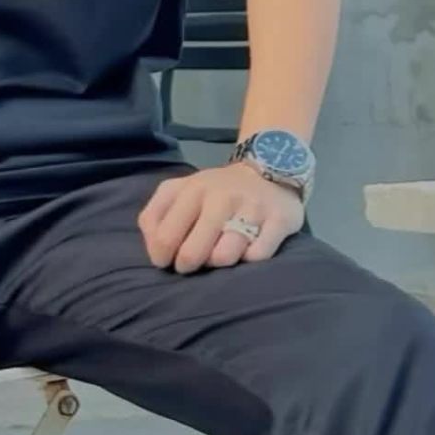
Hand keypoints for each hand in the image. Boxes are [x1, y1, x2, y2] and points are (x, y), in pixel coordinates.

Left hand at [138, 163, 303, 273]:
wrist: (268, 168)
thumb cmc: (216, 191)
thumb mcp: (180, 191)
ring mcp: (251, 208)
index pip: (164, 236)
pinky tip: (247, 251)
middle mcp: (221, 197)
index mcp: (192, 190)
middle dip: (188, 265)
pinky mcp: (279, 220)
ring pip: (225, 256)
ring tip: (220, 256)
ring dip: (219, 263)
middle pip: (192, 252)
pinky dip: (249, 259)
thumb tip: (154, 250)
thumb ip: (155, 215)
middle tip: (193, 264)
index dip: (162, 257)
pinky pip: (258, 255)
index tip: (168, 259)